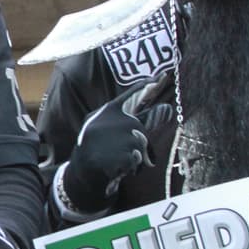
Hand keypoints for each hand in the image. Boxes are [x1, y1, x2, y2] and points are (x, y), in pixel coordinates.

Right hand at [61, 94, 170, 213]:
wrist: (81, 171)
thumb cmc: (97, 148)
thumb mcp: (106, 128)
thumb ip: (133, 120)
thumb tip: (168, 109)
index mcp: (108, 111)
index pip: (129, 96)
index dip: (144, 86)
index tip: (160, 76)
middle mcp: (112, 120)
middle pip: (140, 130)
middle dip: (137, 144)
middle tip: (121, 152)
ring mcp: (115, 137)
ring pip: (141, 145)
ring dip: (135, 157)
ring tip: (118, 159)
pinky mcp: (119, 154)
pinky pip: (137, 160)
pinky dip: (131, 167)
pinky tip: (117, 166)